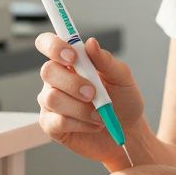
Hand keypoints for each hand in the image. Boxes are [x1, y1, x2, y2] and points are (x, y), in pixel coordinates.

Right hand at [34, 33, 143, 166]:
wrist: (128, 131)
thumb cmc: (124, 100)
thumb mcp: (122, 77)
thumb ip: (105, 60)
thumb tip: (91, 43)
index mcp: (70, 61)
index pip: (47, 43)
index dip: (54, 46)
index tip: (73, 56)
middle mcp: (56, 79)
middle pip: (47, 71)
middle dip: (73, 83)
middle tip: (94, 93)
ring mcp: (51, 102)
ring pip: (52, 98)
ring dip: (80, 108)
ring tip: (100, 114)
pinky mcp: (51, 125)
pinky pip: (57, 122)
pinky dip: (81, 124)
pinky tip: (93, 124)